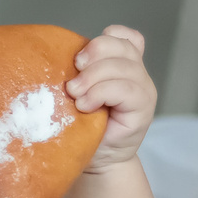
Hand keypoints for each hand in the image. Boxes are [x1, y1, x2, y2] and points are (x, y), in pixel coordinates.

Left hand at [69, 25, 153, 168]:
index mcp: (124, 65)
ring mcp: (144, 90)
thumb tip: (53, 56)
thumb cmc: (83, 126)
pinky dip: (100, 93)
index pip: (125, 37)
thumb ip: (80, 72)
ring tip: (75, 95)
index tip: (79, 59)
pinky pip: (125, 89)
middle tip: (72, 80)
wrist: (96, 161)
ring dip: (92, 78)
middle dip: (93, 55)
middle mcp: (138, 74)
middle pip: (122, 46)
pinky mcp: (143, 108)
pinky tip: (85, 106)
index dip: (105, 39)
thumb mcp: (80, 91)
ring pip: (123, 66)